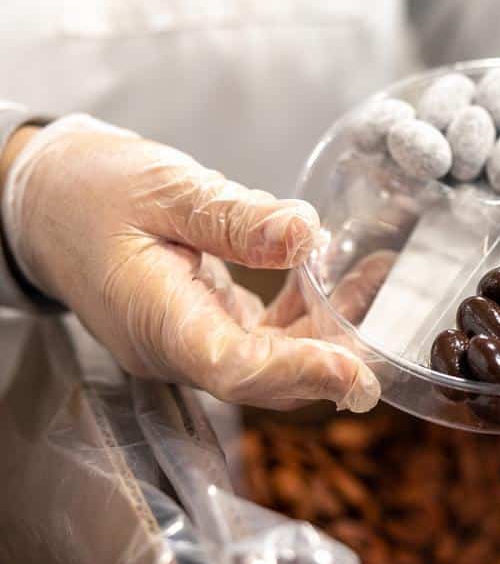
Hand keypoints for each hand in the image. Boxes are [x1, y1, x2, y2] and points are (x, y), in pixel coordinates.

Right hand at [1, 115, 382, 410]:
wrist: (47, 197)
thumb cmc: (92, 189)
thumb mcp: (165, 188)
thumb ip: (234, 218)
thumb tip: (305, 234)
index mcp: (156, 319)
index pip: (234, 368)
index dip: (299, 373)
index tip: (354, 372)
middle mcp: (175, 345)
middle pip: (264, 375)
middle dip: (330, 360)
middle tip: (389, 336)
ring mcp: (190, 338)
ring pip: (270, 357)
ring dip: (327, 331)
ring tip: (373, 278)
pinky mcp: (204, 321)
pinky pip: (263, 333)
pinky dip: (305, 310)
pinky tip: (338, 274)